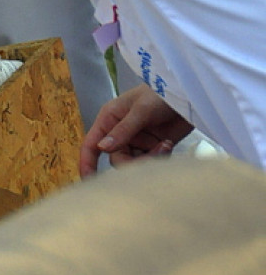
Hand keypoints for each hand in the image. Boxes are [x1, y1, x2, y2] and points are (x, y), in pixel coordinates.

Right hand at [79, 84, 193, 176]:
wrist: (187, 95)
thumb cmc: (159, 94)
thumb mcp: (140, 110)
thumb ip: (122, 130)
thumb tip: (102, 148)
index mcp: (109, 119)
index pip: (92, 144)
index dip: (86, 162)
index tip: (87, 180)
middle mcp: (120, 132)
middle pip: (117, 159)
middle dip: (133, 162)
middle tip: (152, 154)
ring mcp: (137, 140)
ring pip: (134, 164)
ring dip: (149, 159)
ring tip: (164, 146)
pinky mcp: (153, 147)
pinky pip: (149, 162)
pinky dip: (159, 158)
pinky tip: (168, 145)